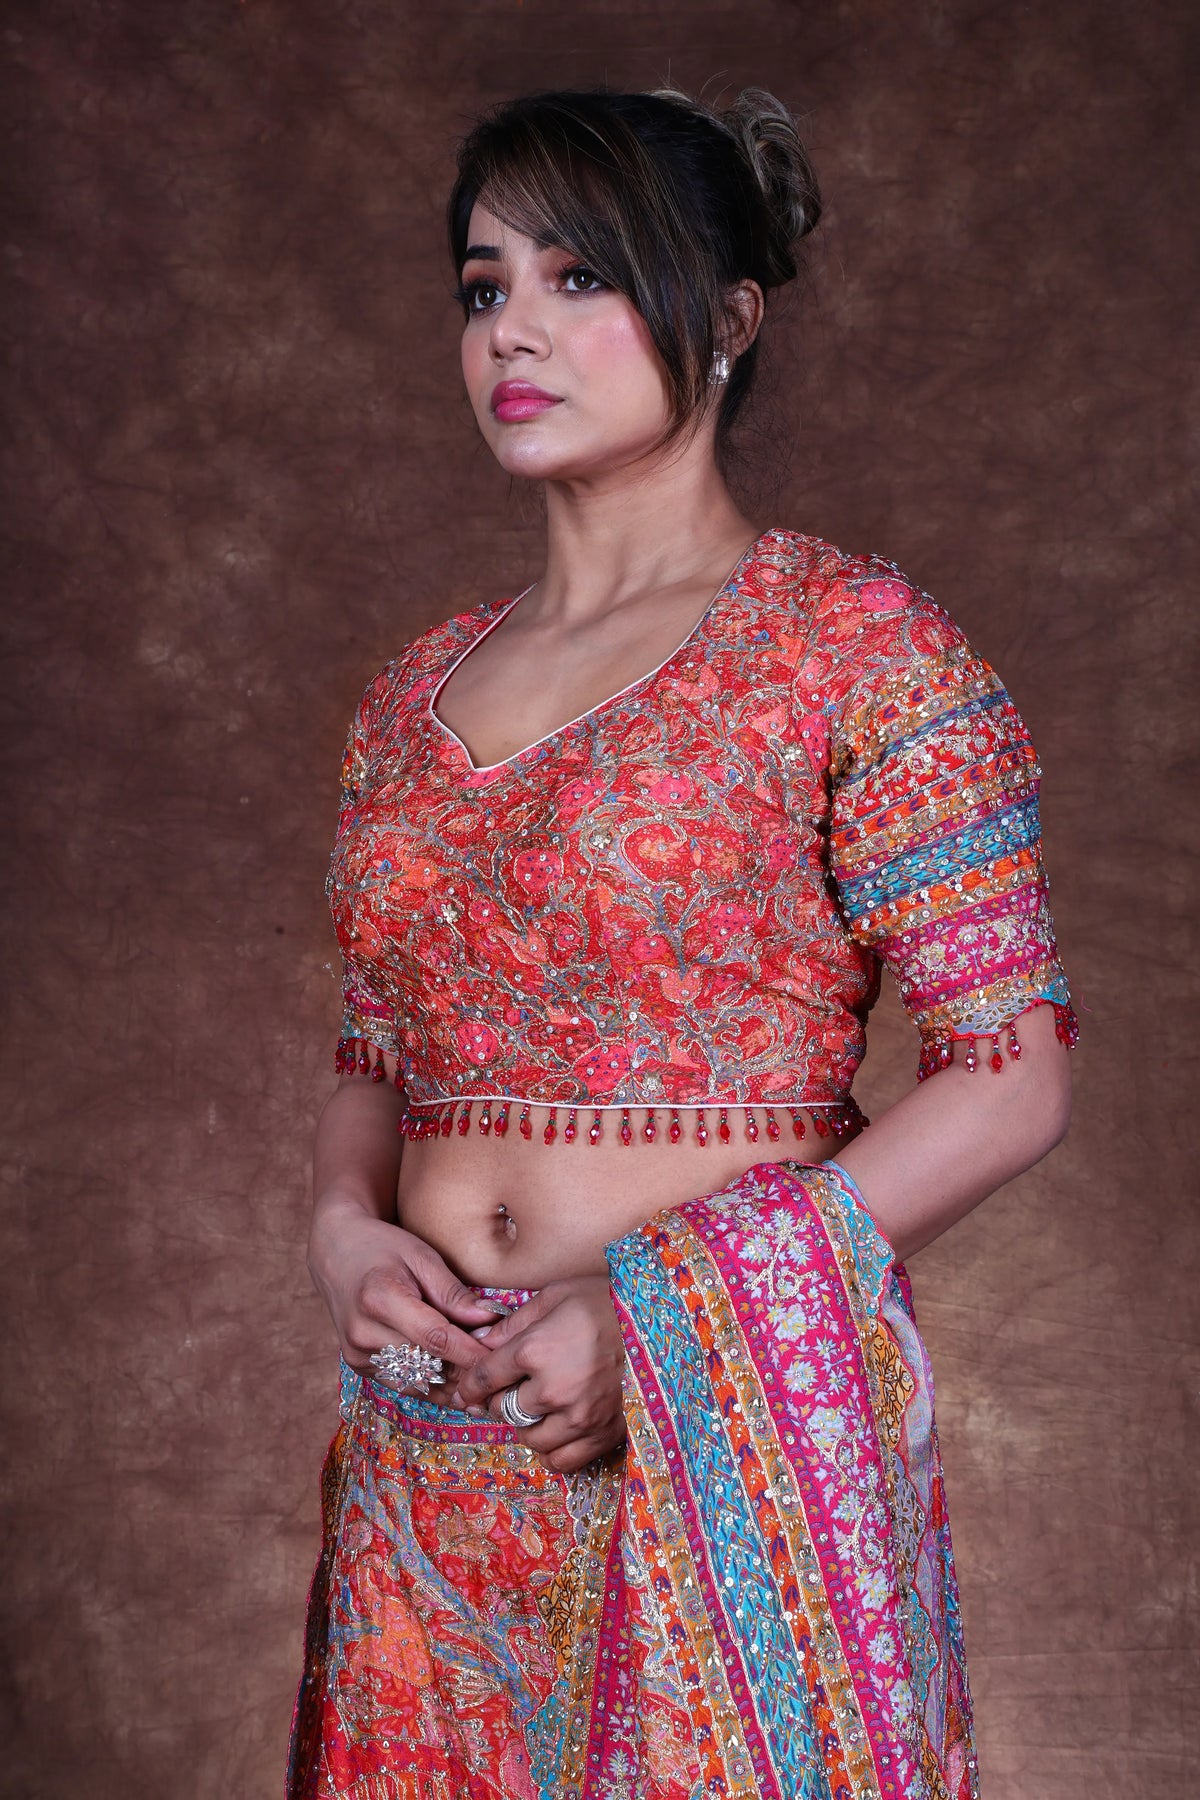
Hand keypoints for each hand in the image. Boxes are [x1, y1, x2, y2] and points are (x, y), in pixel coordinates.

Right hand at [307, 1201, 500, 1402]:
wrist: (336, 1252)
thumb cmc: (383, 1248)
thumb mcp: (422, 1257)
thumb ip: (454, 1293)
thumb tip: (491, 1319)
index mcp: (379, 1299)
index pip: (435, 1339)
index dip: (471, 1353)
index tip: (501, 1358)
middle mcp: (362, 1333)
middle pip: (428, 1365)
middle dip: (466, 1368)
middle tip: (498, 1366)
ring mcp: (357, 1354)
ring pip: (418, 1381)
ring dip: (451, 1382)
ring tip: (482, 1377)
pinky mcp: (358, 1365)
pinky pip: (403, 1382)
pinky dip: (431, 1381)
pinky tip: (456, 1377)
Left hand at [456, 1275, 625, 1471]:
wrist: (664, 1322)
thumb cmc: (608, 1300)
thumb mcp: (556, 1295)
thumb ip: (513, 1323)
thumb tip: (478, 1342)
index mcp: (536, 1350)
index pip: (484, 1378)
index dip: (469, 1384)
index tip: (465, 1389)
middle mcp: (553, 1389)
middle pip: (503, 1410)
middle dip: (500, 1399)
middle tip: (512, 1387)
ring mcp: (579, 1416)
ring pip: (529, 1439)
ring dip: (526, 1425)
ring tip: (539, 1406)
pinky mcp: (603, 1434)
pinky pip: (562, 1461)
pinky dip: (552, 1450)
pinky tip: (557, 1429)